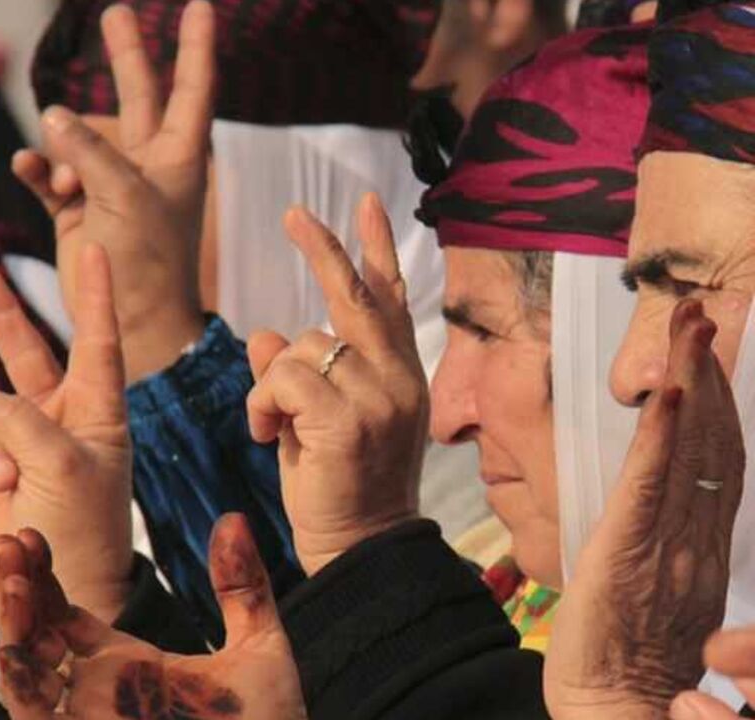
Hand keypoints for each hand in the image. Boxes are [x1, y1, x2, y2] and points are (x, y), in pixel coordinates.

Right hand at [0, 244, 132, 622]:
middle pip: (30, 352)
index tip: (97, 247)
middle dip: (4, 314)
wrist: (54, 594)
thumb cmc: (80, 530)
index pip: (97, 340)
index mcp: (98, 412)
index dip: (94, 295)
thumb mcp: (63, 467)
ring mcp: (20, 444)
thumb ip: (20, 421)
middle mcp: (60, 420)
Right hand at [0, 515, 306, 719]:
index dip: (42, 575)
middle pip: (34, 633)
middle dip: (16, 587)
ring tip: (15, 580)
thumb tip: (233, 517)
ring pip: (23, 673)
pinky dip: (19, 680)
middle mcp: (97, 693)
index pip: (64, 613)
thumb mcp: (259, 651)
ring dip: (11, 626)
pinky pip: (31, 716)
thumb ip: (242, 587)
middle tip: (11, 540)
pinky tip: (22, 641)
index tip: (30, 534)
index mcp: (126, 664)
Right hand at [12, 0, 214, 381]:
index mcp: (178, 156)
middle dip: (125, 55)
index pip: (191, 87)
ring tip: (64, 179)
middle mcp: (146, 165)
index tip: (198, 5)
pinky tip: (26, 166)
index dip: (194, 46)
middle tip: (116, 12)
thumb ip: (90, 151)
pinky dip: (38, 170)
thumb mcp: (125, 197)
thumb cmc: (148, 263)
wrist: (131, 325)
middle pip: (137, 95)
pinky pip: (52, 176)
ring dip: (64, 145)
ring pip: (81, 139)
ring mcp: (109, 187)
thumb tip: (54, 114)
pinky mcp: (77, 213)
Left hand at [245, 197, 426, 575]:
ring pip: (298, 347)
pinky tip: (266, 437)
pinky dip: (260, 405)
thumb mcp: (313, 419)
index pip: (389, 298)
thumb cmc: (334, 485)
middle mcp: (398, 379)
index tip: (369, 203)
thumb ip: (296, 373)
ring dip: (269, 385)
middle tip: (294, 214)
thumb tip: (266, 332)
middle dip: (321, 249)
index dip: (376, 249)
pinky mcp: (348, 420)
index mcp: (400, 375)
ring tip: (273, 429)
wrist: (358, 549)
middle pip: (353, 296)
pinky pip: (282, 379)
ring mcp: (379, 398)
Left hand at [545, 300, 744, 718]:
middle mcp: (693, 536)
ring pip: (685, 449)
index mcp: (700, 546)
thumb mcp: (660, 597)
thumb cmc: (634, 667)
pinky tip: (668, 396)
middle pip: (711, 439)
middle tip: (707, 309)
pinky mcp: (628, 553)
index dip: (722, 401)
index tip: (717, 349)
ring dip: (690, 381)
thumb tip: (673, 505)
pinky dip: (661, 438)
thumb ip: (672, 548)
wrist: (615, 716)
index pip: (716, 459)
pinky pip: (649, 486)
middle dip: (711, 371)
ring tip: (692, 324)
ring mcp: (667, 543)